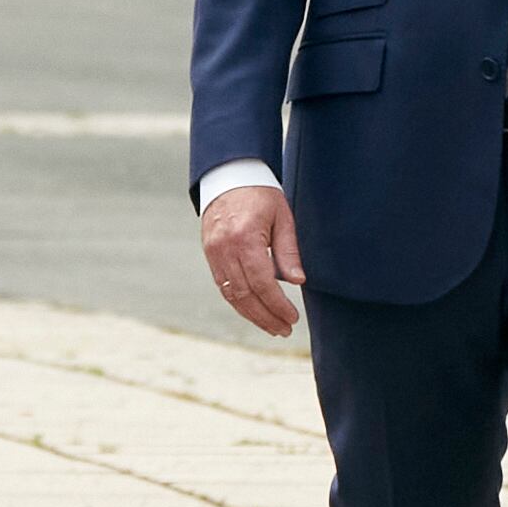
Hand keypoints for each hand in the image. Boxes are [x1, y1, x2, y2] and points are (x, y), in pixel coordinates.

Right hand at [200, 185, 304, 337]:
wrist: (229, 175)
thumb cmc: (261, 194)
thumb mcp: (282, 217)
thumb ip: (288, 251)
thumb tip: (298, 282)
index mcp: (245, 238)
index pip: (262, 283)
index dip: (278, 305)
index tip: (293, 317)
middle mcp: (225, 249)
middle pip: (245, 295)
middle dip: (265, 317)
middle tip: (284, 330)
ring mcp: (213, 253)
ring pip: (231, 295)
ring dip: (252, 314)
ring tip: (272, 326)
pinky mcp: (209, 254)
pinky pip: (223, 286)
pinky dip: (239, 302)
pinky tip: (254, 311)